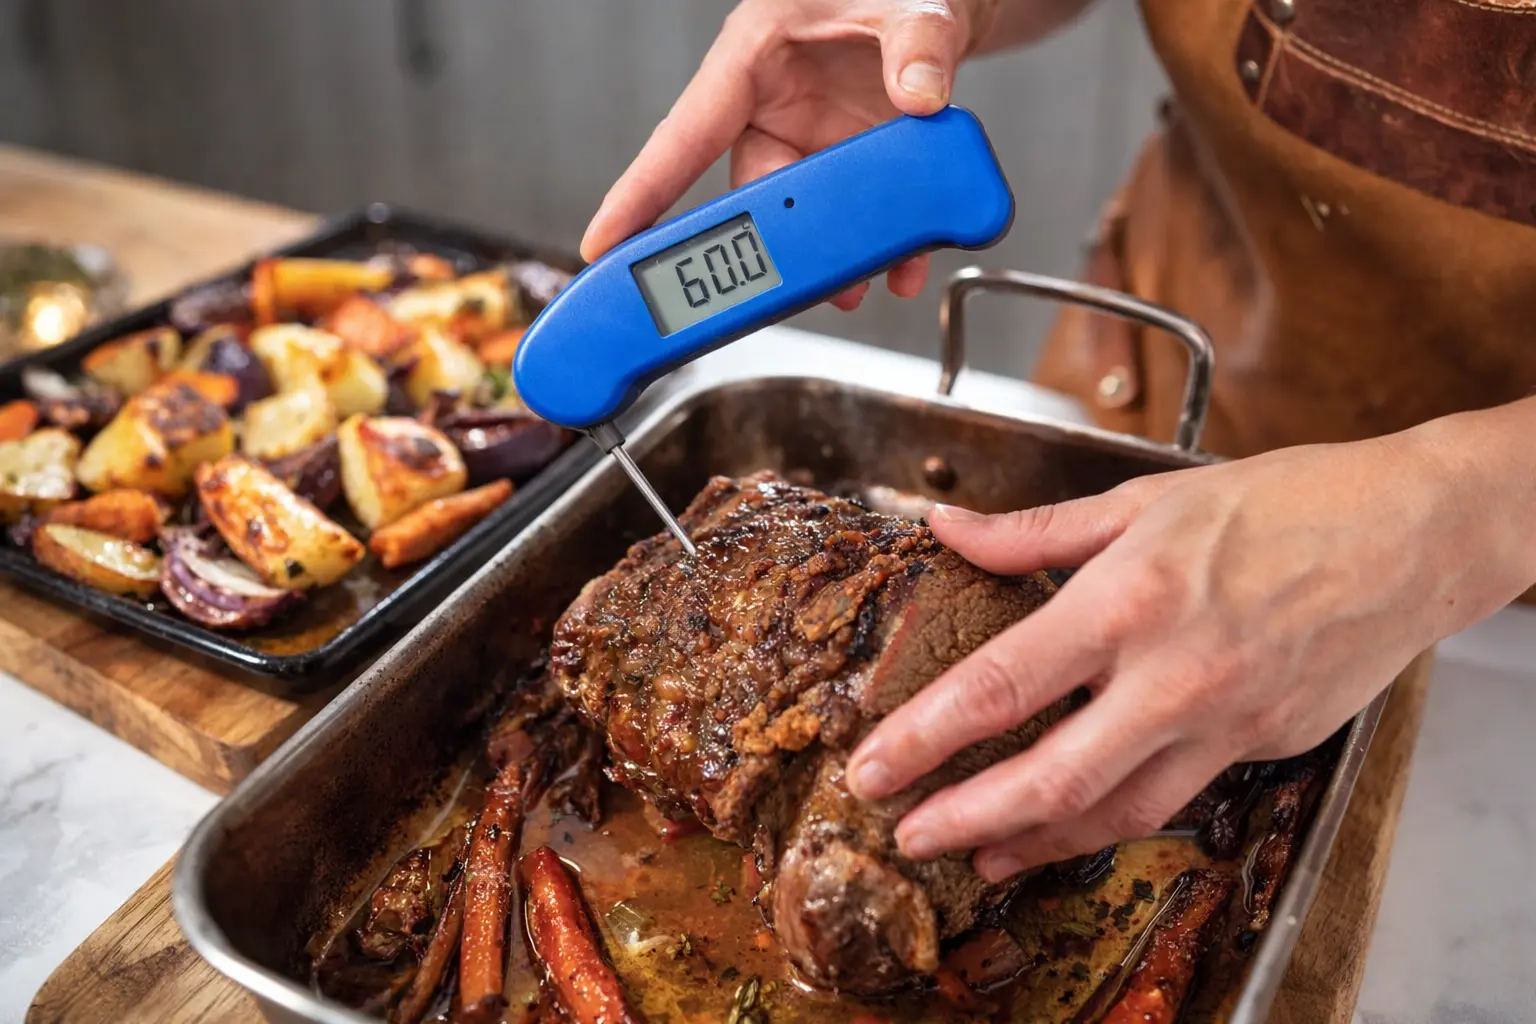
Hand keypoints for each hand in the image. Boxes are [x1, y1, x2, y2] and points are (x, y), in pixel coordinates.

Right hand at [581, 0, 998, 310]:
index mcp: (754, 56)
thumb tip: (920, 94)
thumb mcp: (911, 1)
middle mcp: (773, 105)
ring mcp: (812, 139)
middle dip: (763, 249)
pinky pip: (856, 216)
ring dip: (828, 257)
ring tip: (858, 284)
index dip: (641, 192)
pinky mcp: (851, 160)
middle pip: (750, 191)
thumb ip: (917, 42)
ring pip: (803, 215)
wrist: (942, 1)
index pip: (685, 132)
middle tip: (775, 288)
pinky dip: (884, 248)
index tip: (604, 244)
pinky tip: (905, 263)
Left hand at [845, 416, 1535, 880]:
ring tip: (980, 853)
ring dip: (1035, 840)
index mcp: (1129, 598)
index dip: (924, 737)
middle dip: (964, 818)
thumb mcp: (1144, 499)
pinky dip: (1112, 820)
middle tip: (907, 838)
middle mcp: (1172, 673)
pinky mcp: (1261, 745)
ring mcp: (1223, 720)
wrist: (1412, 533)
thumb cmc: (1283, 502)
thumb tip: (947, 528)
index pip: (1000, 686)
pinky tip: (1073, 824)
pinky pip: (1173, 798)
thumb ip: (1033, 531)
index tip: (873, 766)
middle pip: (1049, 777)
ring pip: (1114, 811)